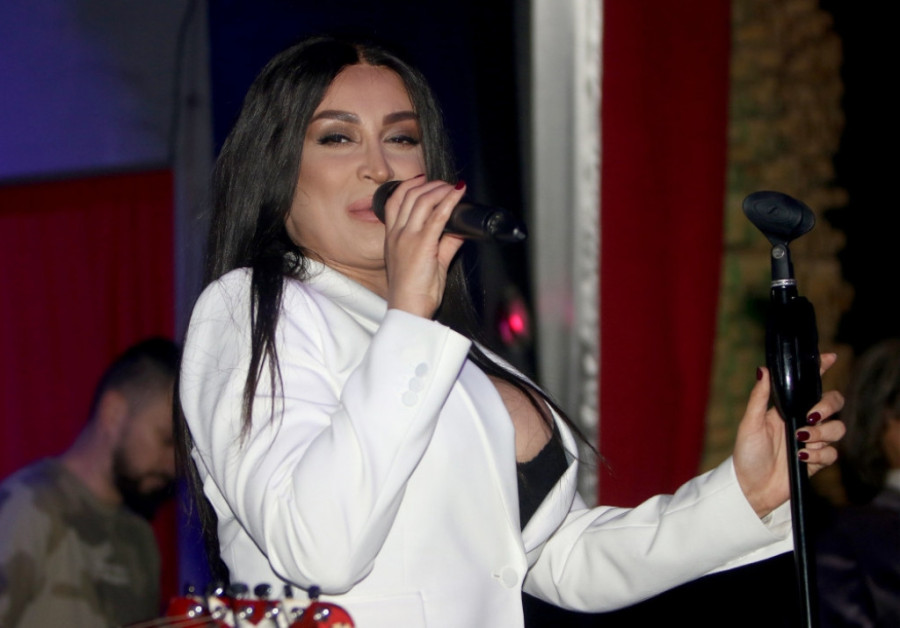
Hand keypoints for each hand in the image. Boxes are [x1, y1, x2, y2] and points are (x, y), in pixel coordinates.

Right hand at [381, 176, 465, 317]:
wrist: (408, 310)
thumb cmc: (414, 292)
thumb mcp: (429, 262)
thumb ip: (444, 243)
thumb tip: (459, 229)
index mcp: (391, 237)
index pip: (395, 201)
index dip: (410, 185)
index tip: (425, 181)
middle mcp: (397, 234)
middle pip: (410, 195)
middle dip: (429, 184)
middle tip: (445, 184)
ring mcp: (407, 238)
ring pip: (422, 200)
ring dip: (440, 189)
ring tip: (453, 187)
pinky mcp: (422, 245)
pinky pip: (437, 216)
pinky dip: (449, 201)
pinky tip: (459, 193)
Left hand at [733, 353, 845, 517]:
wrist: (751, 488)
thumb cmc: (746, 455)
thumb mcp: (750, 424)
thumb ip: (759, 397)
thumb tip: (763, 369)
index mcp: (786, 409)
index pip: (808, 385)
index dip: (820, 369)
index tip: (830, 358)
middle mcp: (802, 422)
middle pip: (833, 404)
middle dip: (827, 407)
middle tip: (810, 416)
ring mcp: (811, 441)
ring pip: (837, 428)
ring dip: (822, 433)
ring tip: (800, 440)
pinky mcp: (817, 461)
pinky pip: (832, 453)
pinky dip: (820, 454)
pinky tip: (801, 457)